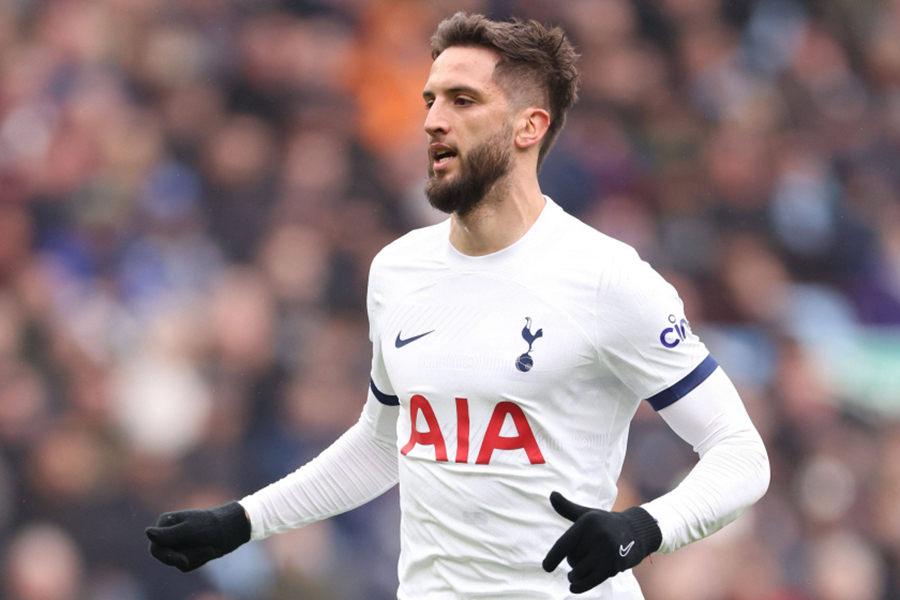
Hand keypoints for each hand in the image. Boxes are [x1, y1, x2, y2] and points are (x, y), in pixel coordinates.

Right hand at [145, 501, 250, 571]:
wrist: (233, 529)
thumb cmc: (211, 526)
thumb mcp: (189, 530)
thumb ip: (167, 534)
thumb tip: (147, 532)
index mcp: (165, 523)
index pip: (155, 548)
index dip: (168, 557)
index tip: (183, 561)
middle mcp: (168, 533)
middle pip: (166, 558)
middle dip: (188, 557)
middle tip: (208, 550)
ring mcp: (178, 543)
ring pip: (178, 563)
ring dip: (196, 558)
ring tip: (209, 546)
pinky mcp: (187, 552)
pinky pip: (187, 566)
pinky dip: (199, 560)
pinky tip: (209, 550)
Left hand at [542, 492, 660, 593]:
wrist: (636, 531)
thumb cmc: (605, 523)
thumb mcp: (587, 514)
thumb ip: (567, 508)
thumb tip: (552, 494)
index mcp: (587, 521)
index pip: (564, 544)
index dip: (553, 557)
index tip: (546, 567)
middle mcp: (597, 535)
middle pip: (572, 559)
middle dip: (573, 561)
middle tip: (584, 555)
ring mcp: (607, 551)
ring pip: (580, 571)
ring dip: (575, 575)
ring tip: (577, 571)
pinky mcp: (614, 565)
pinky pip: (591, 580)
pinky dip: (580, 586)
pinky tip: (573, 588)